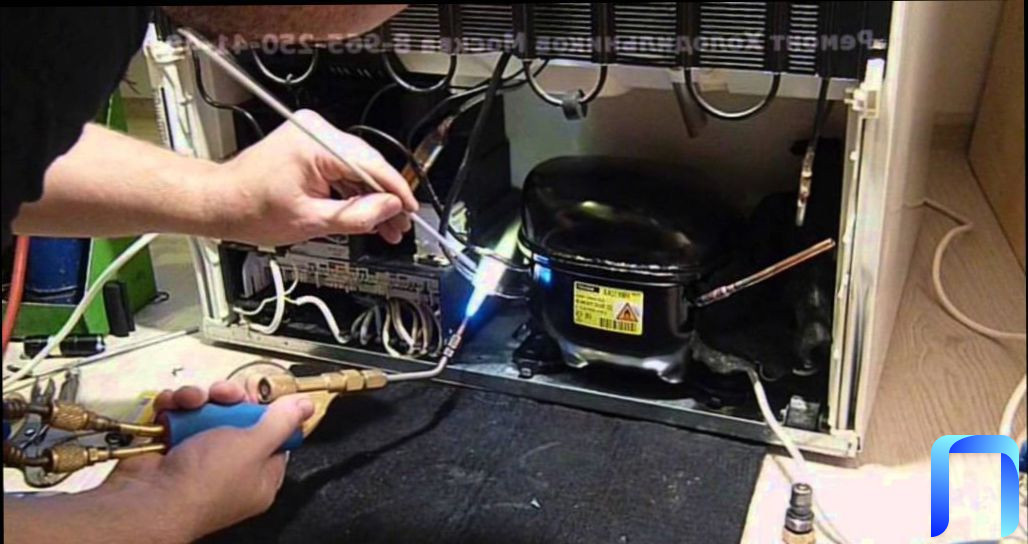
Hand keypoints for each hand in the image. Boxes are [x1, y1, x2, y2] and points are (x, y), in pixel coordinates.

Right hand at [105, 382, 312, 540]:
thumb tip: (304, 407)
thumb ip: (281, 422)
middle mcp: (230, 468)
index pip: (274, 437)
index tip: (259, 396)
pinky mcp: (171, 447)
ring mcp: (198, 458)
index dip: (268, 412)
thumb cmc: (204, 484)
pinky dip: (176, 406)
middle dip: (230, 399)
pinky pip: (180, 416)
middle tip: (225, 395)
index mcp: (259, 476)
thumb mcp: (254, 446)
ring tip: (193, 401)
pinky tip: (174, 404)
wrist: (148, 498)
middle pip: (239, 419)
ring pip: (208, 412)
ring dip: (200, 399)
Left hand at [211, 109, 418, 246]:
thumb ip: (357, 215)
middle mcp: (316, 131)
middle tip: (399, 226)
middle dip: (385, 198)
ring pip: (357, 167)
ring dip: (370, 197)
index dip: (397, 191)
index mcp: (315, 144)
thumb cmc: (250, 208)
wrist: (221, 202)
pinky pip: (342, 166)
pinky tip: (364, 212)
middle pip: (367, 164)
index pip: (371, 165)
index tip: (411, 211)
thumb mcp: (311, 221)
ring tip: (384, 226)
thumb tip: (390, 208)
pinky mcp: (309, 145)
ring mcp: (312, 136)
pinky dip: (352, 190)